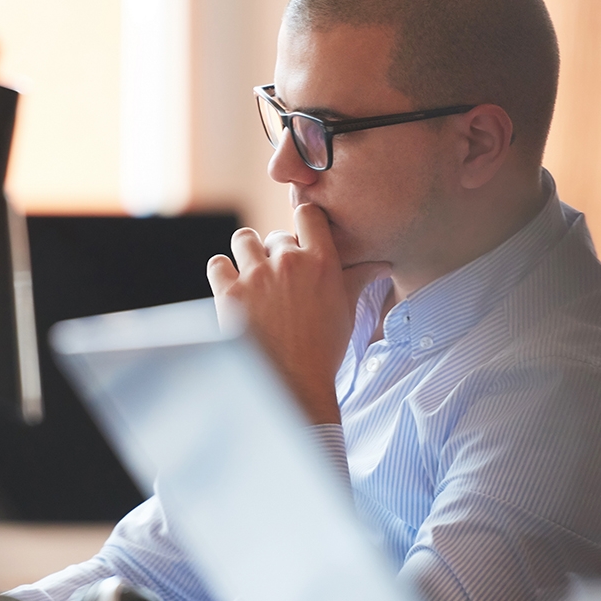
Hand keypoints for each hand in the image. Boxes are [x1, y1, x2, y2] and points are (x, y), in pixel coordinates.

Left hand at [207, 203, 389, 424]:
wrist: (292, 385)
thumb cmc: (323, 348)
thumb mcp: (346, 310)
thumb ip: (359, 278)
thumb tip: (382, 264)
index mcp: (322, 262)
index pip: (307, 214)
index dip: (302, 224)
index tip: (299, 241)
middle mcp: (289, 262)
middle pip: (275, 235)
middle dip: (276, 253)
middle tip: (280, 280)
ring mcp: (257, 276)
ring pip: (243, 239)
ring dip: (247, 254)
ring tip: (253, 277)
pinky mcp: (229, 292)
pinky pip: (218, 263)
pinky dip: (223, 272)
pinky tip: (233, 288)